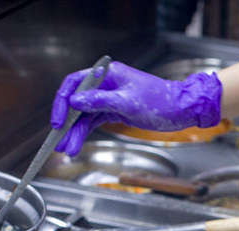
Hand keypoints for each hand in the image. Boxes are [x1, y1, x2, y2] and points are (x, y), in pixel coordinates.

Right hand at [50, 61, 222, 154]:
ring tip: (68, 149)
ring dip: (75, 132)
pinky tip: (77, 143)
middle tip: (59, 141)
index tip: (57, 121)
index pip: (75, 83)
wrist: (181, 109)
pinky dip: (85, 133)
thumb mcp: (128, 102)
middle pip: (77, 102)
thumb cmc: (160, 101)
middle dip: (67, 123)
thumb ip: (100, 101)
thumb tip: (75, 102)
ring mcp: (108, 98)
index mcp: (107, 74)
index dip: (63, 101)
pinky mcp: (114, 111)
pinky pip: (94, 121)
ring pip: (84, 115)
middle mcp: (104, 84)